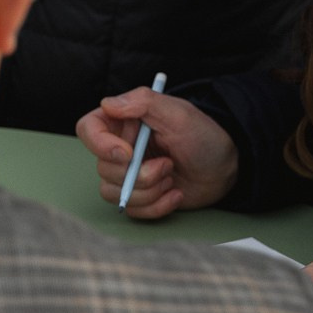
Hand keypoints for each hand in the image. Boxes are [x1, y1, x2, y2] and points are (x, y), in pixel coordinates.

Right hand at [76, 89, 238, 218]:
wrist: (224, 167)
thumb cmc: (204, 136)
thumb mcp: (179, 114)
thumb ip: (145, 103)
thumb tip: (108, 103)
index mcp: (125, 121)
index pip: (88, 128)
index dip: (101, 145)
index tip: (128, 154)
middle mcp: (120, 147)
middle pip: (103, 168)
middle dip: (139, 174)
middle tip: (168, 164)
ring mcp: (128, 173)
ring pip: (113, 193)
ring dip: (148, 191)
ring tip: (172, 178)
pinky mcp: (139, 196)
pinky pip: (132, 210)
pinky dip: (156, 206)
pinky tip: (175, 194)